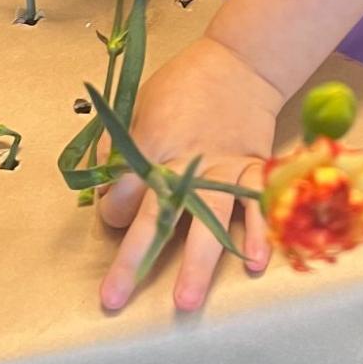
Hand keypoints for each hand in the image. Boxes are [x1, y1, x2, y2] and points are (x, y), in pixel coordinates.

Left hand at [97, 34, 285, 313]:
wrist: (241, 62)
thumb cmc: (184, 81)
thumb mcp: (140, 101)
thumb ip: (122, 142)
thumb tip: (104, 176)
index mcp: (152, 142)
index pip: (121, 190)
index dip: (112, 206)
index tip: (115, 211)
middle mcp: (186, 161)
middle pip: (156, 216)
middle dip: (133, 260)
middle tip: (114, 297)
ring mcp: (224, 168)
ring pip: (208, 220)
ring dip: (196, 263)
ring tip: (184, 301)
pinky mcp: (253, 168)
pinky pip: (256, 204)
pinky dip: (258, 232)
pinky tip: (254, 262)